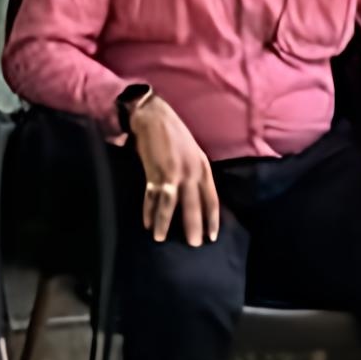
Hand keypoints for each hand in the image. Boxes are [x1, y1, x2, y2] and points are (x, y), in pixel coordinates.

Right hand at [128, 95, 220, 247]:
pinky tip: (147, 223)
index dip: (212, 218)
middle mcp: (190, 172)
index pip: (211, 199)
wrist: (152, 115)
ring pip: (170, 204)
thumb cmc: (172, 132)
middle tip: (194, 245)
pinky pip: (151, 196)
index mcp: (202, 167)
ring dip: (164, 223)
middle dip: (193, 226)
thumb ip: (196, 172)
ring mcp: (171, 172)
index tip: (212, 236)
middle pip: (193, 205)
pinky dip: (148, 211)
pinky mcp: (153, 171)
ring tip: (161, 239)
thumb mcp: (192, 151)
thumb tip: (196, 194)